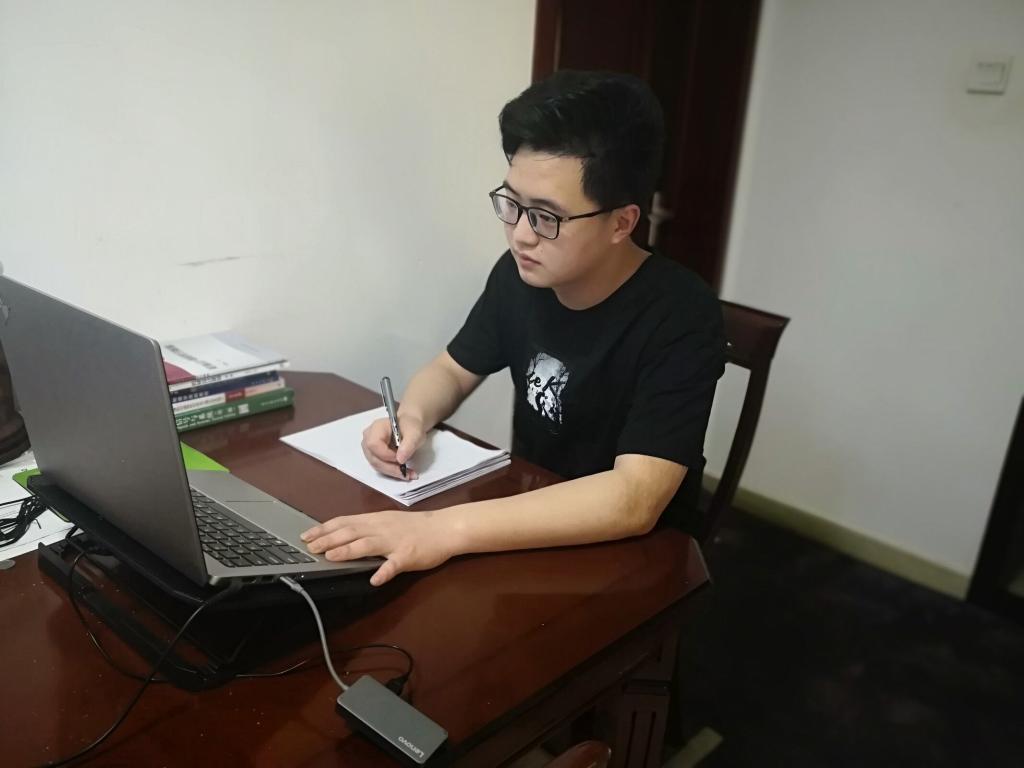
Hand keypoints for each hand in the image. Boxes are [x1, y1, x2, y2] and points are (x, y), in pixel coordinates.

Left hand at [301, 509, 455, 585]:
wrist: (445, 528)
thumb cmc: (416, 527)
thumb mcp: (388, 522)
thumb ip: (367, 529)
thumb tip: (342, 535)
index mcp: (376, 520)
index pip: (345, 522)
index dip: (324, 528)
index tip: (306, 535)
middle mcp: (382, 528)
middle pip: (351, 532)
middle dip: (328, 540)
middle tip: (310, 548)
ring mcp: (395, 542)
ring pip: (367, 544)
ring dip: (348, 551)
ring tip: (331, 557)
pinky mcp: (409, 555)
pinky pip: (395, 564)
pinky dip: (384, 572)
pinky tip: (375, 580)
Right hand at [361, 413, 424, 479]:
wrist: (410, 426)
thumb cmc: (411, 426)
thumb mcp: (415, 433)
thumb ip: (408, 445)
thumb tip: (400, 459)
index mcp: (377, 427)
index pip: (373, 444)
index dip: (386, 455)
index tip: (401, 459)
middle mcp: (369, 437)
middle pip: (373, 457)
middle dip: (391, 468)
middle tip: (407, 473)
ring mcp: (370, 447)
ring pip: (376, 465)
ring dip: (392, 471)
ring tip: (409, 473)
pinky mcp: (374, 455)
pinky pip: (380, 466)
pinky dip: (392, 471)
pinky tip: (404, 472)